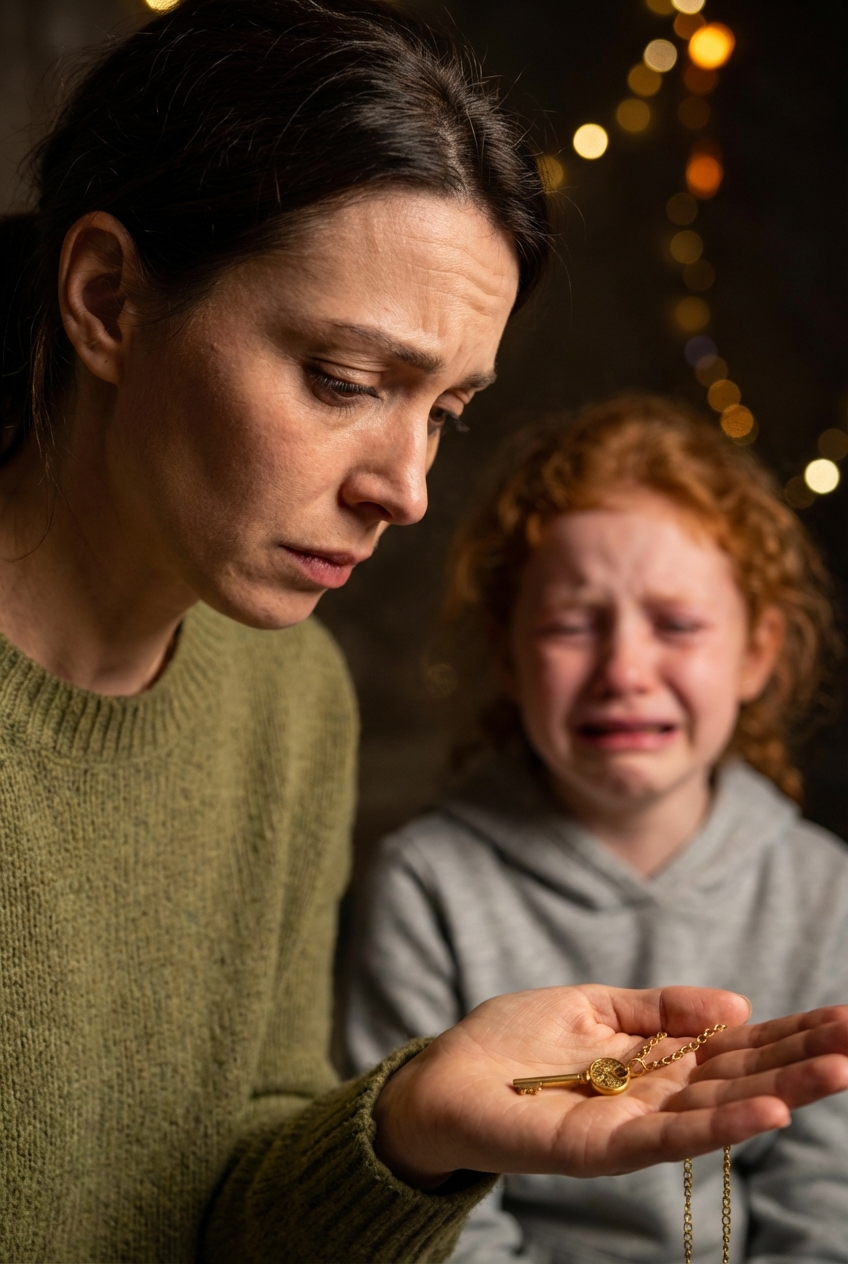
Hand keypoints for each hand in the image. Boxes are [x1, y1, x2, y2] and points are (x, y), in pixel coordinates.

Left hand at [372, 985, 847, 1188]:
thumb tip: (738, 1003)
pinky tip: (770, 1108)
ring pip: (722, 1105)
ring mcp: (636, 1123)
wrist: (444, 1076)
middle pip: (743, 1073)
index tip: (843, 1016)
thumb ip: (662, 1007)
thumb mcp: (594, 1003)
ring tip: (840, 1068)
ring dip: (783, 1087)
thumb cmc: (513, 1040)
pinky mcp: (605, 1146)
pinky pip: (673, 1135)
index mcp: (657, 1056)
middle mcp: (658, 1093)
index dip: (789, 1030)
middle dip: (804, 1056)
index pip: (737, 1043)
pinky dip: (722, 1122)